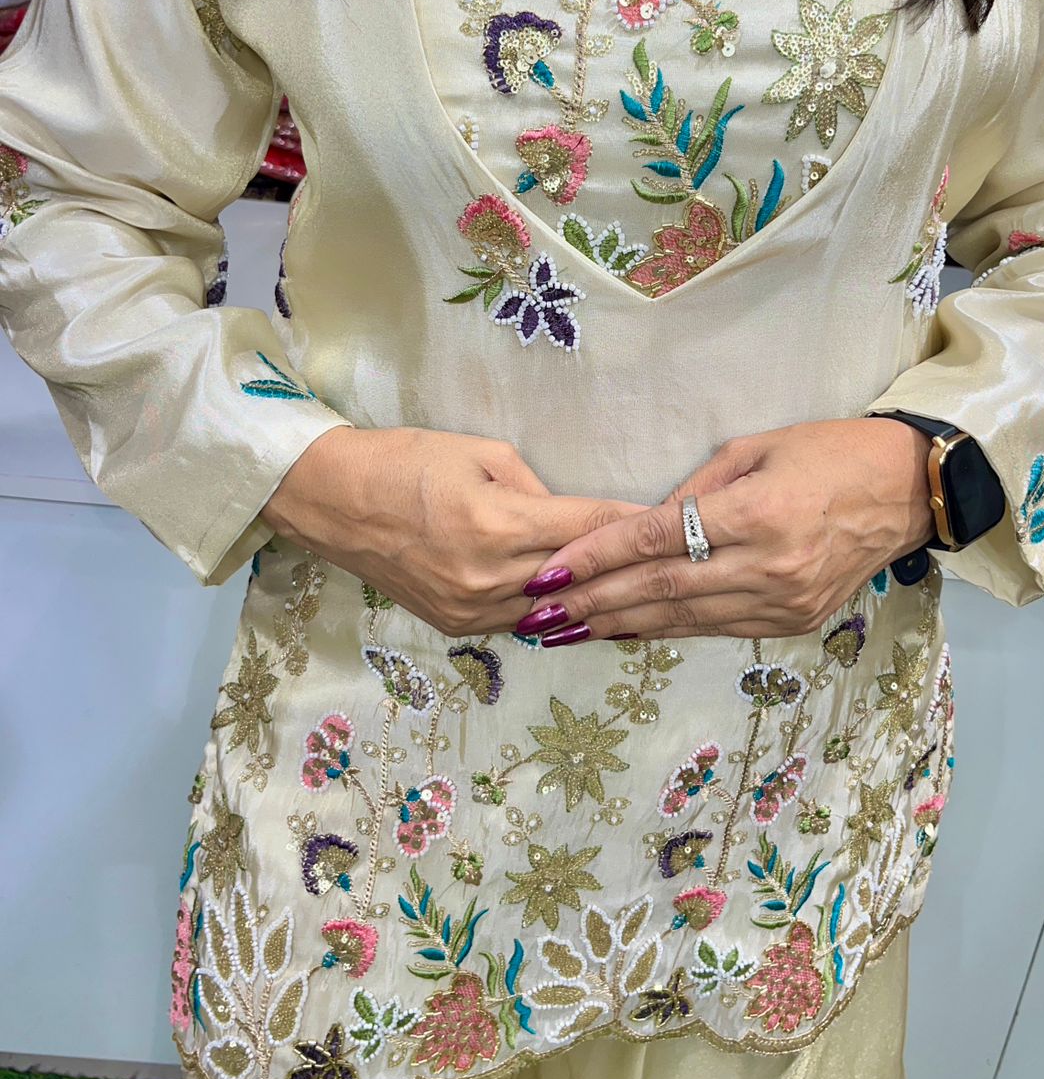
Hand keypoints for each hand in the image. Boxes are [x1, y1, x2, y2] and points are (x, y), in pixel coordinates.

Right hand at [261, 426, 649, 636]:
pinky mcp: (457, 626)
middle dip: (625, 565)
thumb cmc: (406, 460)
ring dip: (593, 596)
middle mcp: (489, 577)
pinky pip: (520, 622)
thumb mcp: (481, 452)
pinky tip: (582, 604)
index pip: (589, 529)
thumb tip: (572, 518)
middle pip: (582, 577)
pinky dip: (552, 611)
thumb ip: (536, 490)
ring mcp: (472, 610)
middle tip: (670, 557)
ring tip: (638, 588)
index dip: (635, 526)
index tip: (675, 522)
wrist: (332, 501)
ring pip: (556, 611)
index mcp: (498, 523)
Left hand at [514, 419, 934, 641]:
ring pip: (684, 619)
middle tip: (538, 616)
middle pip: (661, 589)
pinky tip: (625, 631)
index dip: (598, 557)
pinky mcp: (794, 622)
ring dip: (619, 626)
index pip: (657, 538)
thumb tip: (641, 526)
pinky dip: (666, 630)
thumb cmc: (829, 451)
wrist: (907, 491)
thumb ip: (695, 491)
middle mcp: (768, 565)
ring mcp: (783, 601)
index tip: (550, 570)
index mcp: (757, 512)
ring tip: (566, 632)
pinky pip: (716, 629)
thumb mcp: (756, 448)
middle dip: (593, 603)